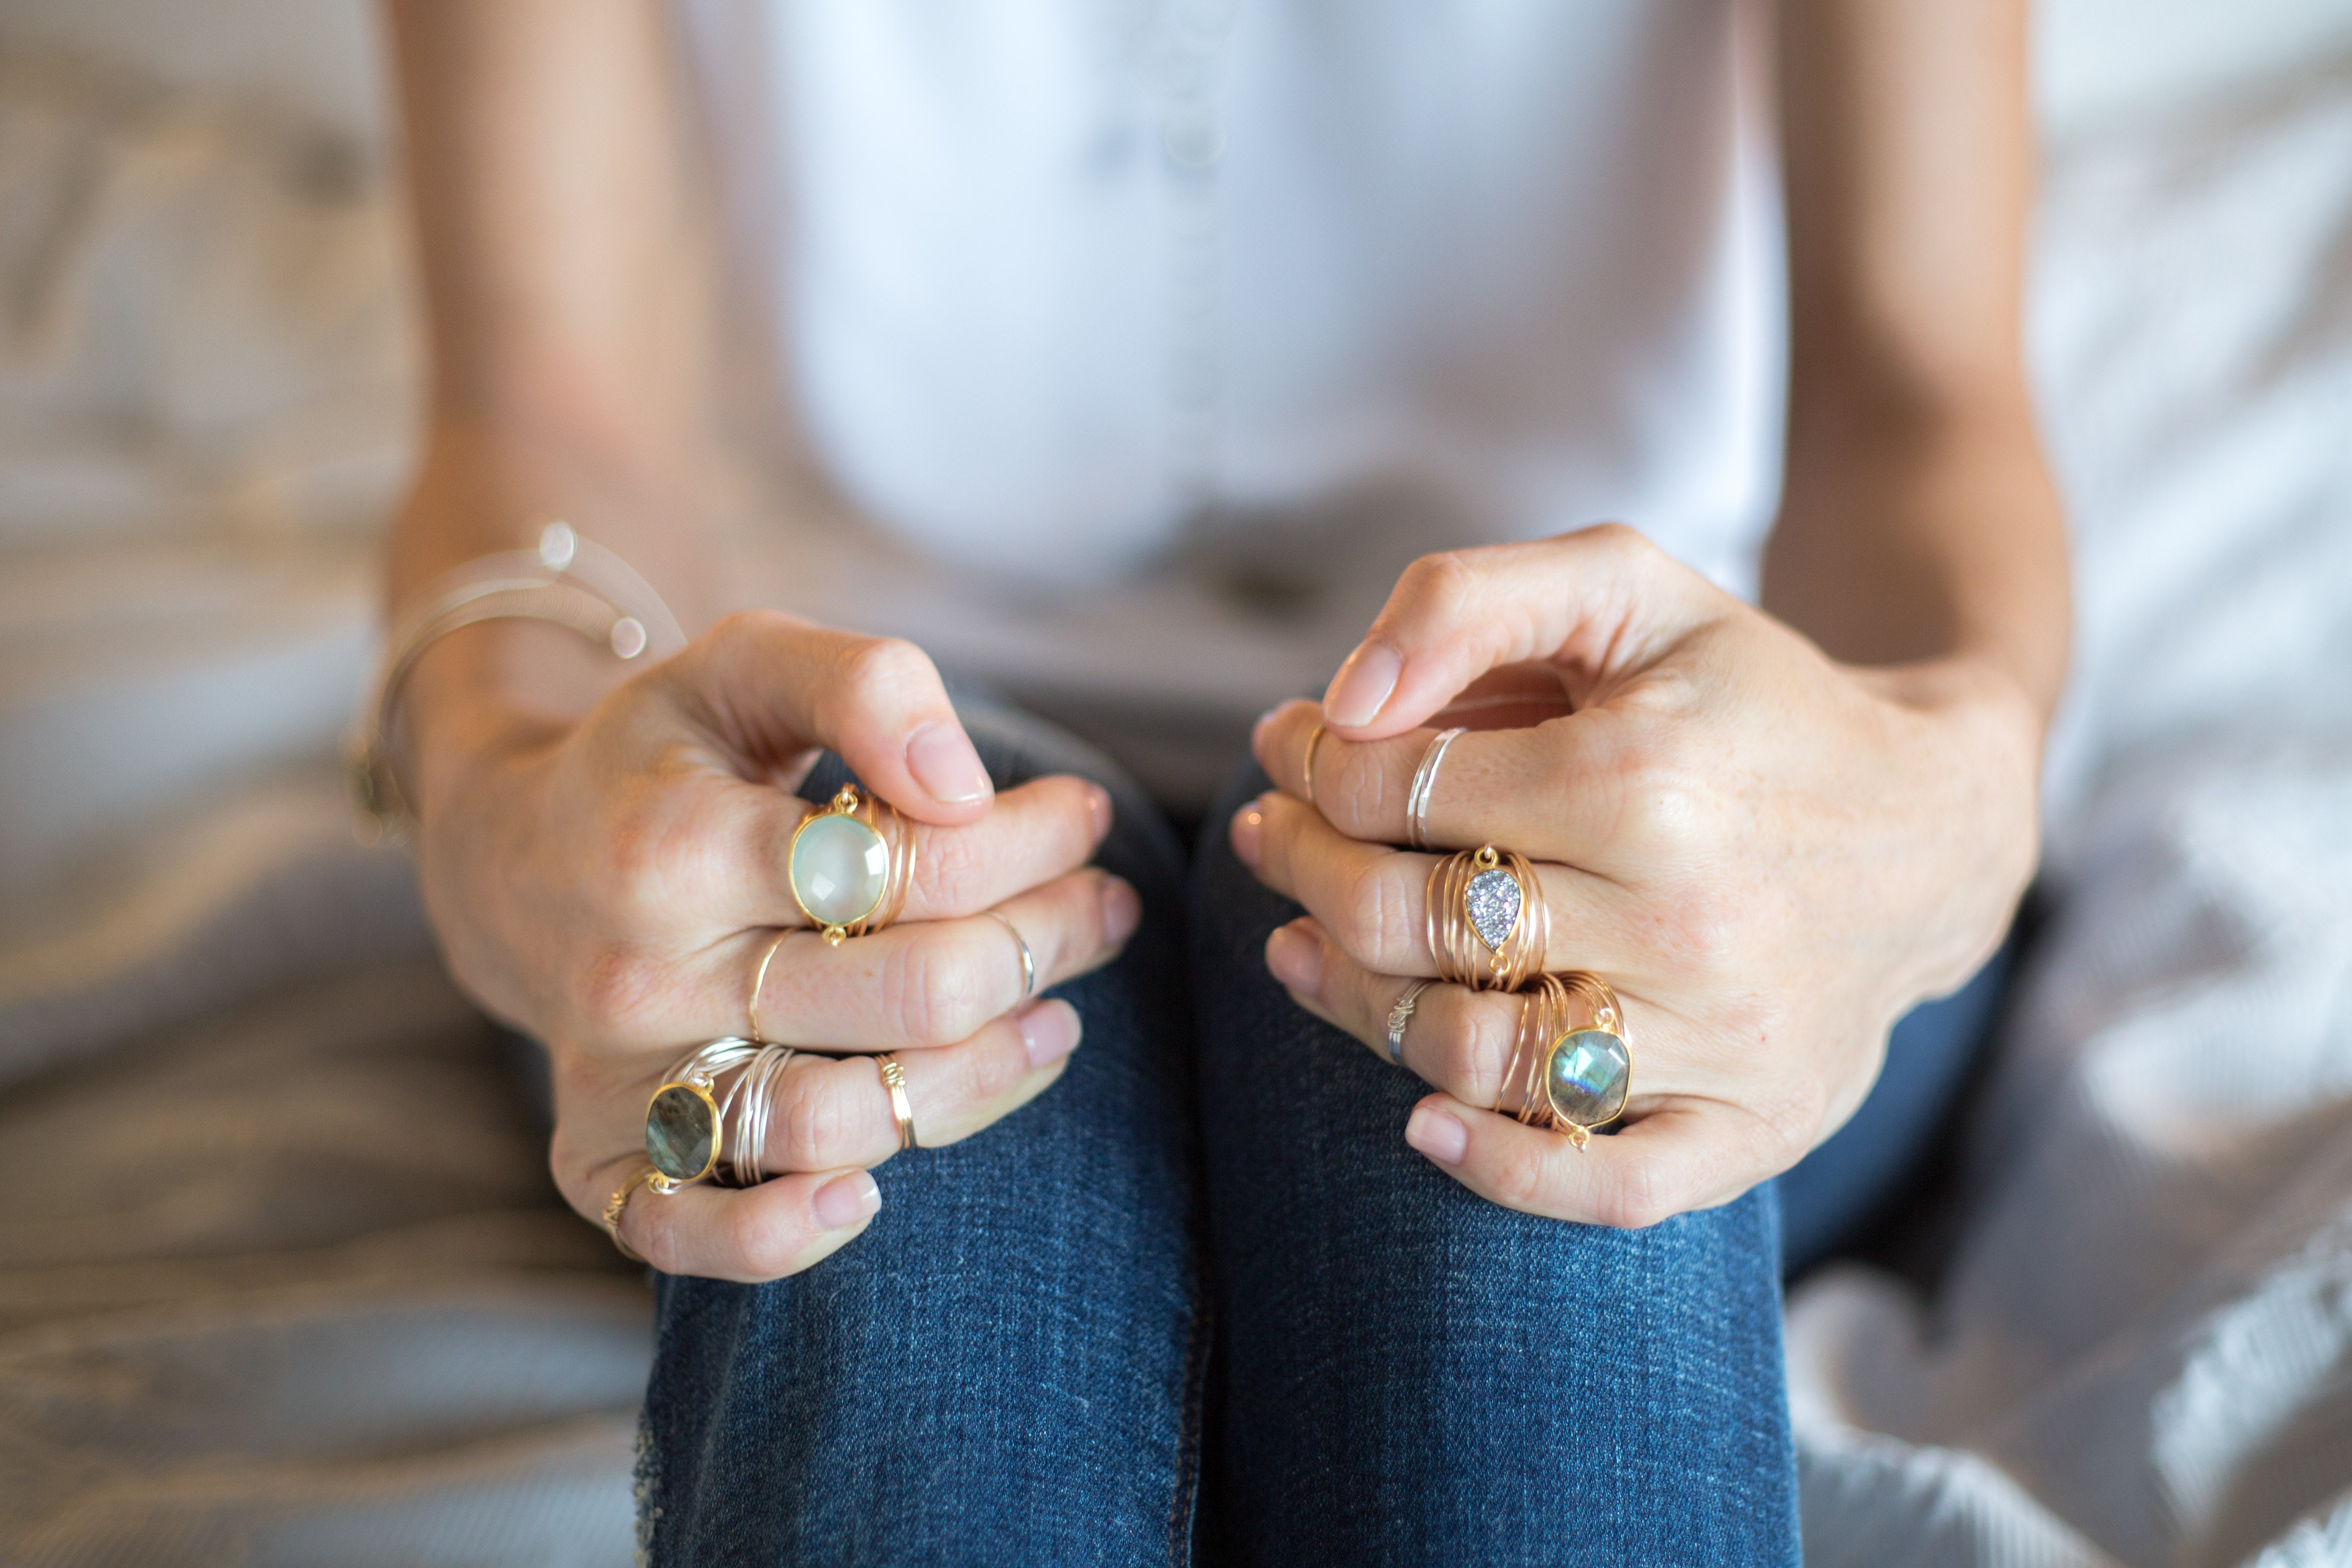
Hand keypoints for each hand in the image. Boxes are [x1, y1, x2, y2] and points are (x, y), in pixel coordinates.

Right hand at [409, 611, 1138, 1278]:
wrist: (517, 860)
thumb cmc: (668, 759)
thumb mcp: (747, 662)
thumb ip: (863, 685)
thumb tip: (962, 784)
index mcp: (674, 844)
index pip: (906, 864)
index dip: (1029, 841)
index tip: (1083, 817)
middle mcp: (640, 975)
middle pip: (906, 993)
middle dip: (1040, 944)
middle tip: (1102, 908)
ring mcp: (618, 1078)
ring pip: (837, 1121)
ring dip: (986, 1075)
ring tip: (1057, 1018)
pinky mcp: (599, 1158)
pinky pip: (689, 1234)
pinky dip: (787, 1235)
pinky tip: (877, 1191)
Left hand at [1229, 526, 2039, 1227]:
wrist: (1928, 827)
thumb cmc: (1746, 700)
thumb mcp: (1626, 586)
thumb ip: (1467, 601)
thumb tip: (1339, 703)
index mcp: (1642, 776)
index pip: (1394, 791)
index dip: (1308, 764)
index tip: (1290, 747)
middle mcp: (1683, 918)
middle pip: (1406, 923)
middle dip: (1303, 870)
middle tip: (1273, 837)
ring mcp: (1720, 1038)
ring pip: (1465, 1053)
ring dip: (1348, 1002)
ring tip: (1301, 947)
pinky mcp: (1751, 1127)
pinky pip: (1596, 1183)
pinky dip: (1492, 1166)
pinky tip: (1416, 1120)